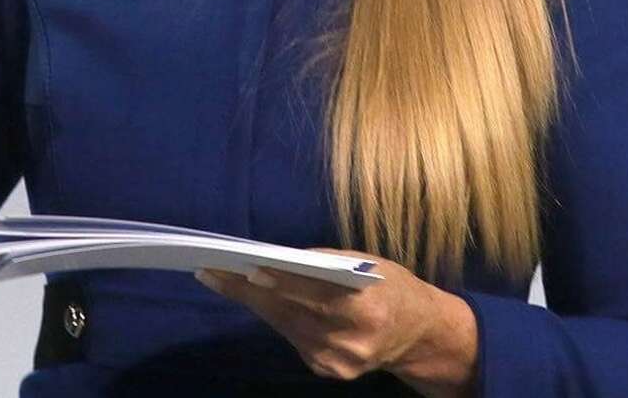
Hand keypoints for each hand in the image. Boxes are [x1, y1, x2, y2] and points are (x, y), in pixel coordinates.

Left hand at [193, 248, 438, 382]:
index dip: (279, 282)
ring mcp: (337, 361)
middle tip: (210, 270)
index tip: (246, 267)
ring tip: (220, 277)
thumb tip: (280, 257)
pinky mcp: (327, 370)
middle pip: (288, 312)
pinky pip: (292, 336)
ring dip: (252, 300)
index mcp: (366, 309)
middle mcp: (350, 341)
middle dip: (246, 290)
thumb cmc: (391, 287)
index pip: (313, 293)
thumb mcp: (367, 262)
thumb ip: (327, 262)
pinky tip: (254, 296)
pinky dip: (275, 314)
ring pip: (283, 325)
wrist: (418, 335)